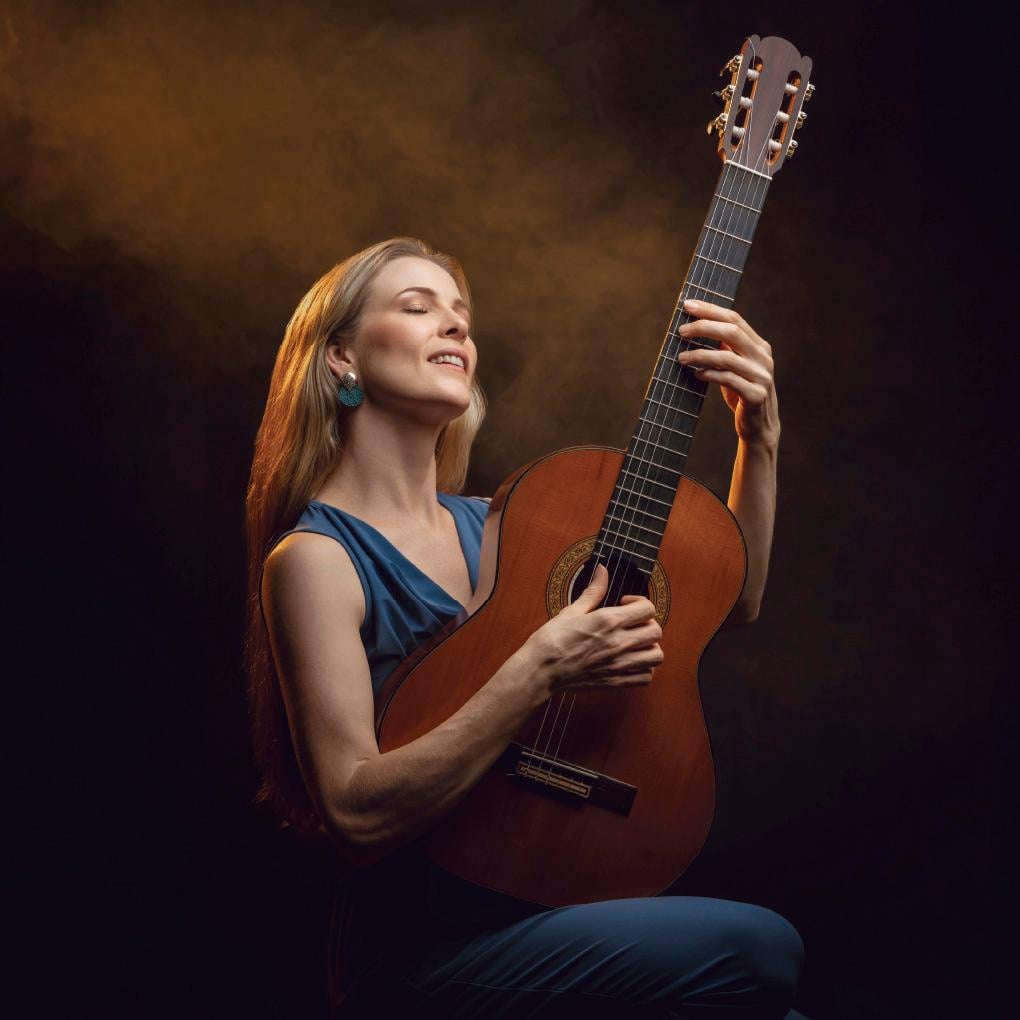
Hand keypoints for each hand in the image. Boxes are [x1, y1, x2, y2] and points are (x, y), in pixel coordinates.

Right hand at [525, 564, 663, 695]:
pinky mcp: (616, 682)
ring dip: (650, 647)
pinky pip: (646, 677)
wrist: (540, 670)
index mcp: (608, 621)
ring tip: (636, 644)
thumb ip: (593, 591)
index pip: (648, 608)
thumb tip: (602, 570)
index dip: (640, 602)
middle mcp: (618, 643)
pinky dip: (644, 669)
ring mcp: (619, 664)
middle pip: (656, 631)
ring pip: (656, 655)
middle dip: (648, 624)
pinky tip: (631, 662)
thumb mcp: (572, 611)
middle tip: (633, 624)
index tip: (626, 604)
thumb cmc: (552, 640)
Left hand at [676, 298, 779, 447]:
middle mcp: (762, 358)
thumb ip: (725, 349)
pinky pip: (728, 380)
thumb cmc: (742, 393)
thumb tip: (695, 328)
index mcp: (758, 346)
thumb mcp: (735, 368)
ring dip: (699, 354)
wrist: (760, 426)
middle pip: (732, 332)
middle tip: (681, 331)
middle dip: (703, 327)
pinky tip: (696, 374)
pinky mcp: (755, 395)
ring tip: (681, 357)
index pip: (734, 319)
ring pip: (726, 357)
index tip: (688, 305)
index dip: (710, 309)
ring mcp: (761, 376)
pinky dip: (709, 374)